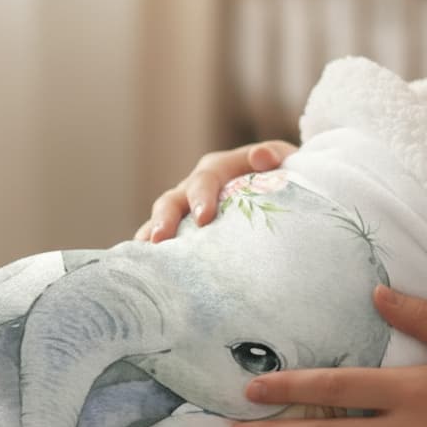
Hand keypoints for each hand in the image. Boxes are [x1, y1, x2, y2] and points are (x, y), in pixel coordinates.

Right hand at [134, 140, 296, 241]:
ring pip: (160, 221)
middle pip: (172, 200)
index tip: (204, 219)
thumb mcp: (283, 162)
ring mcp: (184, 211)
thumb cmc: (281, 178)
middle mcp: (194, 188)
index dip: (201, 197)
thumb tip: (261, 157)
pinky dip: (150, 252)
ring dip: (151, 236)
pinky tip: (145, 269)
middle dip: (165, 219)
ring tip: (144, 255)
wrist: (278, 196)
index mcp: (218, 169)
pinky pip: (162, 240)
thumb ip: (274, 156)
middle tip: (161, 238)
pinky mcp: (181, 231)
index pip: (205, 180)